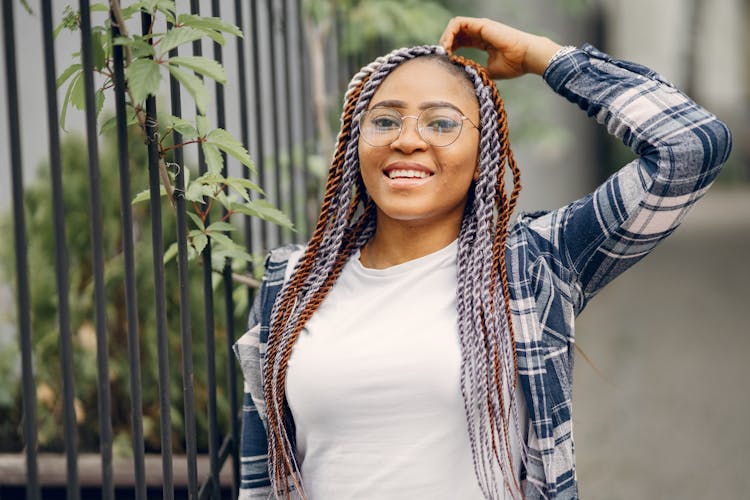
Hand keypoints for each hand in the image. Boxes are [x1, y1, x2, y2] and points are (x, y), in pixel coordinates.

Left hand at [439, 17, 562, 78]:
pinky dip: (449, 34)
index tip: (445, 63)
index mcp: (483, 42)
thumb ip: (477, 72)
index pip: (461, 42)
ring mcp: (480, 26)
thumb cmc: (514, 65)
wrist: (527, 57)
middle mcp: (481, 32)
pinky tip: (447, 47)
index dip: (450, 51)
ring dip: (445, 38)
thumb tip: (464, 79)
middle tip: (441, 59)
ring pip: (454, 26)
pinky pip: (457, 23)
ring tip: (442, 53)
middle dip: (445, 45)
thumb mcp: (490, 71)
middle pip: (456, 34)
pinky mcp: (480, 24)